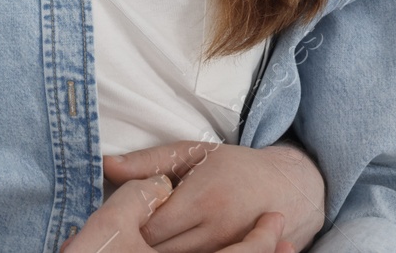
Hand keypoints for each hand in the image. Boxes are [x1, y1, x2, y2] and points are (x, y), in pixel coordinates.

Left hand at [63, 175, 293, 252]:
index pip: (152, 226)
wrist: (290, 188)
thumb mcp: (191, 153)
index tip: (126, 214)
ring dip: (159, 251)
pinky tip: (171, 245)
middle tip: (130, 230)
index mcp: (203, 199)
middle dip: (140, 242)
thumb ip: (147, 161)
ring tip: (149, 237)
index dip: (133, 223)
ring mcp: (228, 250)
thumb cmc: (234, 167)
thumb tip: (106, 165)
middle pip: (162, 249)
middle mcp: (217, 231)